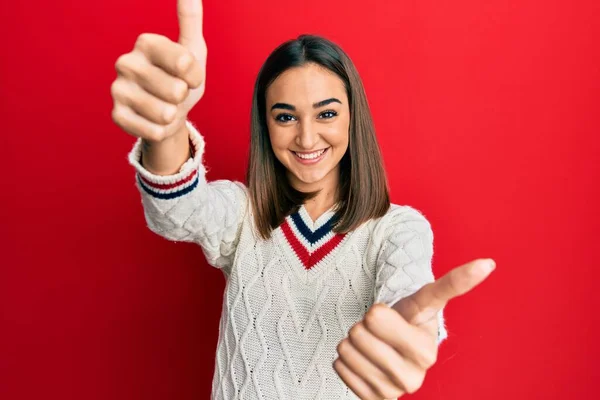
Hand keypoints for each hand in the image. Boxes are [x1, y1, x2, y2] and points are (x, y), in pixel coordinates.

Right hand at [111, 0, 206, 141]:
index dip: (195, 76)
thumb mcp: (193, 51)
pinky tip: (153, 120)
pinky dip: (161, 130)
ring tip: (164, 106)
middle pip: (176, 91)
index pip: (185, 63)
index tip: (188, 74)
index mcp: (146, 42)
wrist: (168, 114)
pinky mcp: (116, 116)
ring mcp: (118, 89)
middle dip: (182, 98)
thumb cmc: (180, 79)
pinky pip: (154, 131)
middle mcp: (126, 62)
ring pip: (165, 113)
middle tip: (174, 93)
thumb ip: (191, 20)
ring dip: (172, 115)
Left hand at [333, 258, 495, 398]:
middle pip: (357, 334)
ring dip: (353, 342)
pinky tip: (364, 359)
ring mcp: (389, 392)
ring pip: (345, 351)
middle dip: (364, 325)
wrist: (399, 348)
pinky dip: (346, 359)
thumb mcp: (428, 299)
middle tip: (380, 332)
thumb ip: (455, 283)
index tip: (394, 318)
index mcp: (425, 352)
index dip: (378, 311)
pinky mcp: (370, 399)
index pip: (374, 317)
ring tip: (373, 343)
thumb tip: (487, 263)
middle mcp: (410, 379)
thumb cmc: (411, 320)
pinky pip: (339, 367)